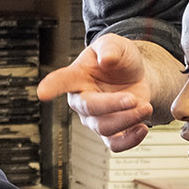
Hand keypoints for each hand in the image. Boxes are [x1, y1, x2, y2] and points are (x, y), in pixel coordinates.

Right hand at [36, 33, 178, 151]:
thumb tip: (106, 59)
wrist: (137, 75)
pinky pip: (115, 144)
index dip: (52, 86)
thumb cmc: (119, 59)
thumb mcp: (116, 45)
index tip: (43, 93)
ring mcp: (95, 118)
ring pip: (104, 127)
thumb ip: (110, 48)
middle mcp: (82, 100)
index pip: (62, 80)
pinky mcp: (112, 132)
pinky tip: (142, 127)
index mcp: (77, 77)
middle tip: (133, 98)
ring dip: (127, 119)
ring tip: (145, 106)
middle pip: (89, 108)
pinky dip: (130, 140)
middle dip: (112, 105)